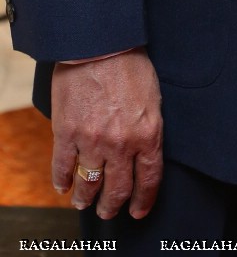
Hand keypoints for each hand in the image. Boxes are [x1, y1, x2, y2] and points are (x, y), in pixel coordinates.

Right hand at [51, 49, 162, 219]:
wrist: (101, 44)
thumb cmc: (131, 65)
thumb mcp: (154, 99)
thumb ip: (149, 129)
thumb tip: (145, 151)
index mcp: (149, 135)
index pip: (148, 180)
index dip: (143, 201)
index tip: (138, 212)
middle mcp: (122, 144)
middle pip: (118, 190)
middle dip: (113, 206)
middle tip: (109, 212)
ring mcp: (92, 141)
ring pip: (88, 184)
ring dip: (86, 199)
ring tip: (83, 203)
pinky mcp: (67, 133)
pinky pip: (63, 168)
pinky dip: (62, 181)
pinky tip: (63, 186)